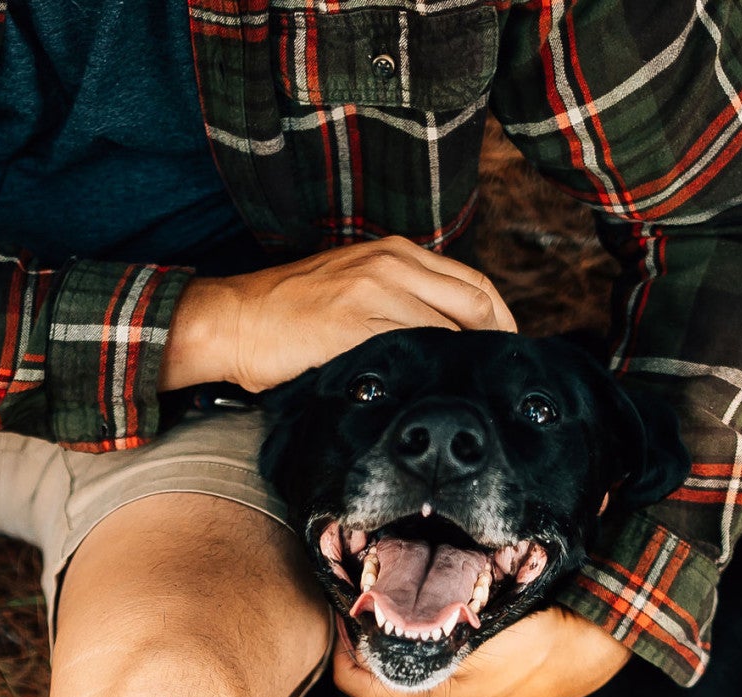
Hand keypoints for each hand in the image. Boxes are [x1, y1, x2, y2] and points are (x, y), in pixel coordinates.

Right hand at [160, 237, 514, 393]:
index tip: (508, 354)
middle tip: (501, 384)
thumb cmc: (287, 312)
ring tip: (468, 399)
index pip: (474, 283)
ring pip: (446, 331)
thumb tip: (443, 338)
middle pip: (474, 304)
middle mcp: (391, 264)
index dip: (502, 321)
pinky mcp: (352, 326)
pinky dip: (425, 377)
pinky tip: (429, 399)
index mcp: (396, 251)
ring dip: (461, 368)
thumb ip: (398, 298)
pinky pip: (408, 351)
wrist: (234, 319)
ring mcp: (372, 292)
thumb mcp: (352, 285)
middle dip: (496, 345)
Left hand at [333, 607, 630, 696]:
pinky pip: (427, 696)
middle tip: (373, 604)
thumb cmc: (532, 641)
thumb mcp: (469, 634)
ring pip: (398, 690)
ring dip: (394, 658)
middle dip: (368, 646)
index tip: (349, 605)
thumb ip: (416, 635)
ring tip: (400, 619)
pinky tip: (433, 641)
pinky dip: (420, 671)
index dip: (343, 639)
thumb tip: (370, 619)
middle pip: (372, 685)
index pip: (350, 678)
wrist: (584, 655)